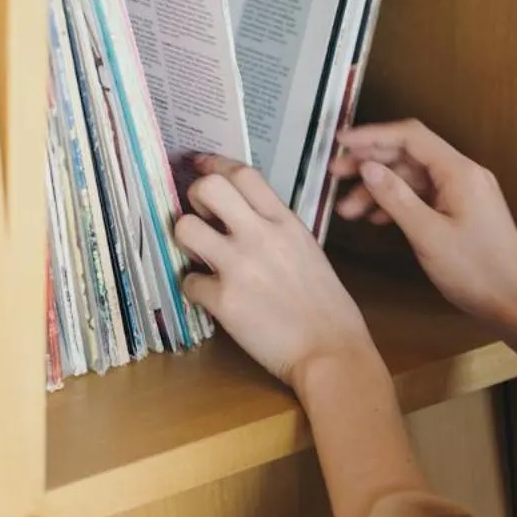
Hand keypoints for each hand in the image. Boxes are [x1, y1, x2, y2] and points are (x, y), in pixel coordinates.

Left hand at [174, 156, 379, 387]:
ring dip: (185, 239)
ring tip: (200, 254)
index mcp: (285, 222)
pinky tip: (210, 296)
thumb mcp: (309, 251)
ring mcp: (239, 267)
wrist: (331, 352)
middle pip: (208, 187)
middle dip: (194, 195)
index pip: (243, 174)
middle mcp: (260, 236)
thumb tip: (247, 220)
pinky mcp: (223, 300)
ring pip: (185, 227)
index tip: (201, 165)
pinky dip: (194, 289)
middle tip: (200, 214)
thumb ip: (278, 230)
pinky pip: (188, 281)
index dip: (215, 164)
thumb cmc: (328, 307)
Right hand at [329, 120, 516, 327]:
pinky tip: (377, 218)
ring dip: (380, 189)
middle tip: (335, 173)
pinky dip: (399, 203)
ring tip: (348, 209)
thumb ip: (396, 198)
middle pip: (409, 156)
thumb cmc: (479, 272)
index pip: (410, 137)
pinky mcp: (462, 211)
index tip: (341, 142)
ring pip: (413, 179)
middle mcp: (463, 175)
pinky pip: (424, 196)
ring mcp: (464, 193)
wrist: (516, 303)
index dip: (372, 135)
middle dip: (370, 162)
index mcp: (459, 172)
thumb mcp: (428, 235)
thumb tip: (368, 167)